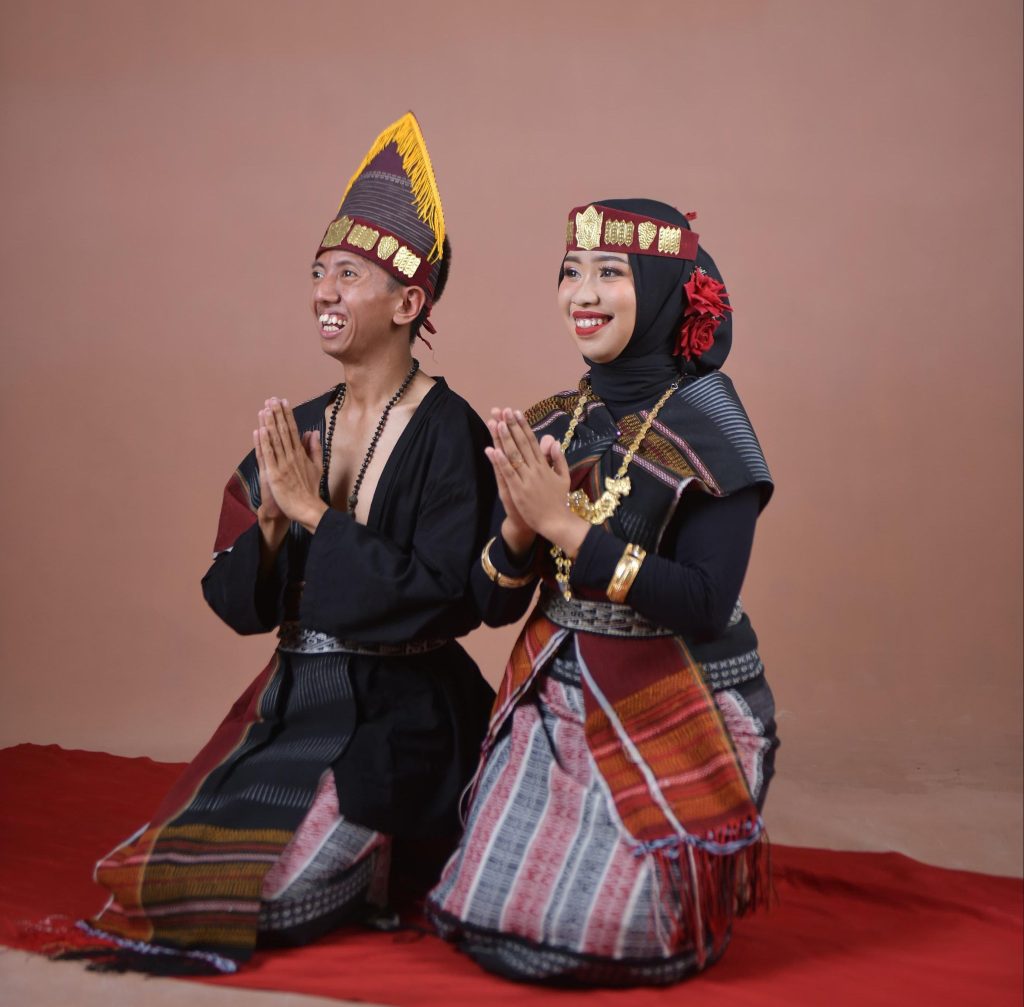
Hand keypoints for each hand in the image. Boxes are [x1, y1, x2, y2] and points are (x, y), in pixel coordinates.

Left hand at [256, 398, 327, 533]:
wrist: (308, 509)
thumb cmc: (310, 490)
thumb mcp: (317, 467)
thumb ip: (314, 449)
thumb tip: (312, 432)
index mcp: (301, 454)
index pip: (293, 430)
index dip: (287, 415)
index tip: (283, 402)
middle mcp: (292, 456)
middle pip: (283, 431)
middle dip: (277, 414)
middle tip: (272, 399)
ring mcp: (283, 465)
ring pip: (275, 440)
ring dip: (270, 423)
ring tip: (265, 408)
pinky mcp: (275, 474)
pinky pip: (268, 455)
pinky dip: (264, 442)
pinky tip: (260, 430)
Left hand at [484, 408, 588, 557]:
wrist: (556, 522)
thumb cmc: (558, 501)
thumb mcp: (563, 477)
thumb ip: (559, 459)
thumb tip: (554, 442)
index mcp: (545, 465)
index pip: (531, 441)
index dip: (523, 426)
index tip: (516, 412)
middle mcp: (535, 469)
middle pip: (521, 443)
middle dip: (511, 426)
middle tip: (503, 410)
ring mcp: (526, 479)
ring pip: (513, 455)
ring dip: (504, 438)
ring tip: (496, 423)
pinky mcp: (518, 491)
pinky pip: (508, 473)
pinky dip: (500, 461)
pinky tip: (492, 450)